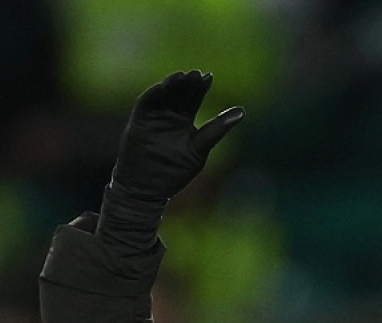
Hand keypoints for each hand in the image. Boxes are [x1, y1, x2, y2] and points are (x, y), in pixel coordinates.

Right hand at [110, 70, 244, 202]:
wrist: (148, 189)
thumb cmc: (175, 172)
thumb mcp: (200, 149)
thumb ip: (217, 129)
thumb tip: (242, 111)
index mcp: (185, 120)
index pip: (194, 98)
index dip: (200, 87)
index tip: (208, 76)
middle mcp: (170, 115)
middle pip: (180, 92)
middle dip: (188, 82)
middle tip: (196, 74)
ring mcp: (154, 116)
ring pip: (164, 94)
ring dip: (172, 84)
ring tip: (182, 76)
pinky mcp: (140, 120)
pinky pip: (146, 103)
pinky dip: (154, 94)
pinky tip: (163, 87)